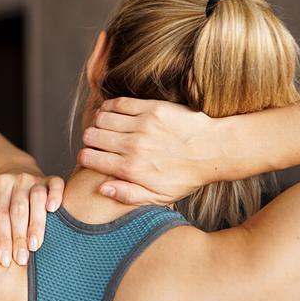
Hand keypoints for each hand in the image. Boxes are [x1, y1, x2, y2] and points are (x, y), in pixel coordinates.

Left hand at [0, 167, 63, 266]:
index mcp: (0, 185)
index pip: (1, 214)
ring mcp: (36, 179)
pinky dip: (56, 195)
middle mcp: (18, 180)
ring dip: (37, 223)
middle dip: (19, 237)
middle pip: (18, 210)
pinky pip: (57, 184)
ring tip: (35, 245)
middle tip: (21, 259)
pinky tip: (54, 210)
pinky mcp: (51, 179)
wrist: (16, 171)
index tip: (4, 260)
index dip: (3, 238)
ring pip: (37, 199)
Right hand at [79, 97, 216, 204]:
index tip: (90, 156)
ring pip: (101, 118)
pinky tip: (113, 112)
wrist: (214, 151)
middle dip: (89, 139)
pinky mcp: (152, 108)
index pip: (89, 158)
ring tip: (105, 127)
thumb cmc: (186, 176)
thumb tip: (101, 189)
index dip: (85, 157)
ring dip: (99, 122)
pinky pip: (118, 103)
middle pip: (91, 136)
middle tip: (97, 141)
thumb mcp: (159, 197)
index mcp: (130, 170)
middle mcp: (133, 147)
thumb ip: (127, 195)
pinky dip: (110, 107)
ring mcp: (142, 126)